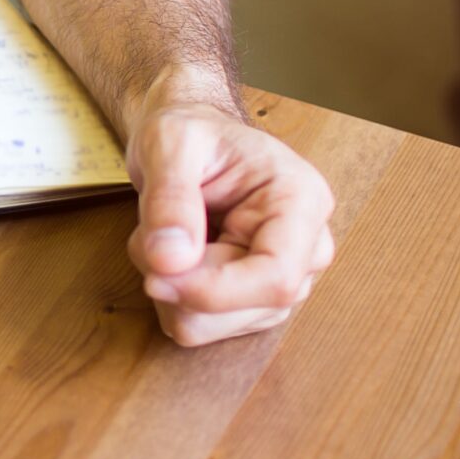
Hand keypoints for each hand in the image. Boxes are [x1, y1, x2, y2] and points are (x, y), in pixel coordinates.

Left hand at [125, 89, 335, 347]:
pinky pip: (197, 327)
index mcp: (302, 203)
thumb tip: (170, 261)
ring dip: (168, 287)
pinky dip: (169, 297)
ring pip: (212, 326)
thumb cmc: (189, 132)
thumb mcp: (171, 142)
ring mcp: (281, 282)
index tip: (156, 274)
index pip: (276, 278)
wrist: (189, 142)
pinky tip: (175, 256)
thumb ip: (170, 198)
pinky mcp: (250, 303)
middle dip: (179, 280)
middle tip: (154, 228)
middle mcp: (305, 250)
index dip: (213, 290)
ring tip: (167, 235)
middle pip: (242, 309)